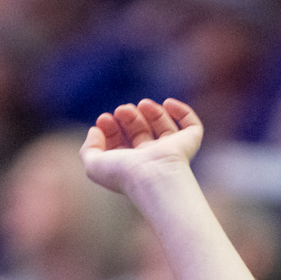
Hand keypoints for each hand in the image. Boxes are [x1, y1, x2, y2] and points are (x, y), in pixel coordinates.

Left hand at [80, 99, 203, 195]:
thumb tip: (95, 130)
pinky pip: (191, 125)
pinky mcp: (190, 143)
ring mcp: (172, 150)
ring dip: (152, 111)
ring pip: (164, 127)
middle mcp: (153, 159)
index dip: (111, 129)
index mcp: (132, 166)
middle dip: (129, 117)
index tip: (103, 118)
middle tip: (121, 110)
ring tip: (142, 104)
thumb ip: (89, 149)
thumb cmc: (123, 174)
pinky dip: (181, 111)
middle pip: (142, 133)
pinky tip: (168, 103)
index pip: (123, 143)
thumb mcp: (94, 165)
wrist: (152, 176)